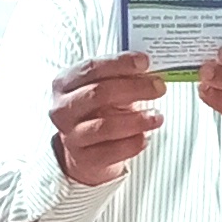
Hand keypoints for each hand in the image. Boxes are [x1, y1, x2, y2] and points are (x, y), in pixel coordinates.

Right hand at [48, 54, 165, 188]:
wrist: (83, 152)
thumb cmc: (97, 112)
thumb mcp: (103, 89)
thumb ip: (121, 77)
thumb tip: (150, 72)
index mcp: (64, 84)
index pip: (92, 68)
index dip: (120, 63)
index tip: (145, 62)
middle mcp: (63, 109)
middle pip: (99, 93)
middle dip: (134, 88)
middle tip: (158, 88)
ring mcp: (71, 136)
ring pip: (106, 125)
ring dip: (137, 119)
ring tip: (157, 116)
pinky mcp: (85, 159)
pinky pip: (114, 151)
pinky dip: (134, 143)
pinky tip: (146, 136)